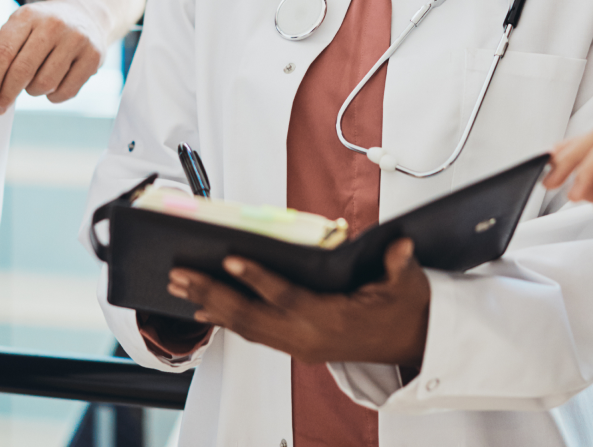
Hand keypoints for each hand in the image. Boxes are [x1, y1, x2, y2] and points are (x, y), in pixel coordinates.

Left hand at [0, 0, 106, 114]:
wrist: (84, 13)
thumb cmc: (42, 28)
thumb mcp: (21, 27)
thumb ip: (5, 52)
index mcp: (28, 15)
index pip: (4, 52)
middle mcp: (54, 25)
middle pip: (23, 70)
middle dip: (7, 94)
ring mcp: (77, 40)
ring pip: (45, 83)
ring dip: (33, 91)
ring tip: (33, 84)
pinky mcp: (94, 56)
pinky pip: (66, 91)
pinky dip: (53, 96)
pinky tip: (52, 86)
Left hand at [168, 239, 430, 368]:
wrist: (411, 341)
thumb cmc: (404, 310)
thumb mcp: (407, 284)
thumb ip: (400, 265)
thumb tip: (401, 245)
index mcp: (333, 321)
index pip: (288, 298)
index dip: (258, 279)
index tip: (230, 259)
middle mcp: (309, 338)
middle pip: (252, 317)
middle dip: (213, 294)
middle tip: (181, 274)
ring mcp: (299, 345)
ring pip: (246, 327)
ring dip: (211, 306)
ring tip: (180, 286)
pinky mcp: (295, 346)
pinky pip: (254, 333)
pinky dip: (225, 319)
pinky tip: (204, 307)